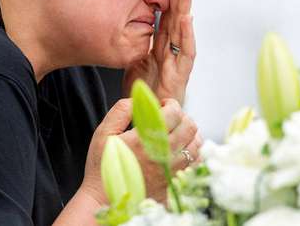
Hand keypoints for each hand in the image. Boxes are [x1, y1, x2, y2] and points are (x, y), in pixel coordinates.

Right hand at [81, 98, 202, 203]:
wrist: (104, 200)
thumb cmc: (102, 167)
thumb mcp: (103, 133)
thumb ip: (120, 111)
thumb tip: (137, 99)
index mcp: (146, 138)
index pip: (174, 112)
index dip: (170, 104)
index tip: (162, 105)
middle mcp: (163, 154)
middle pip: (189, 126)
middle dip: (182, 117)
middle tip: (170, 118)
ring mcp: (171, 170)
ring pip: (196, 145)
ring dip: (190, 134)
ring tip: (178, 133)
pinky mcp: (174, 183)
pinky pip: (195, 165)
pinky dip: (193, 154)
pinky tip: (182, 151)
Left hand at [123, 0, 195, 103]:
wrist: (146, 126)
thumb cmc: (142, 99)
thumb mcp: (132, 66)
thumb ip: (134, 47)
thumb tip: (126, 27)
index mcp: (159, 50)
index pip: (164, 19)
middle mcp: (170, 55)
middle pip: (176, 21)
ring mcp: (177, 66)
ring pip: (183, 33)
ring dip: (186, 9)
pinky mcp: (180, 79)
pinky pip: (185, 55)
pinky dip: (187, 36)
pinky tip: (187, 19)